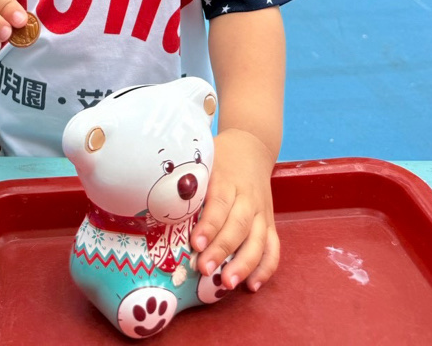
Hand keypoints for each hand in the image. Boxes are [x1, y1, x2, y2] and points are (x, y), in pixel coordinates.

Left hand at [191, 128, 278, 292]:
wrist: (251, 146)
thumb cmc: (219, 158)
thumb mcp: (203, 161)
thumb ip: (188, 182)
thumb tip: (158, 205)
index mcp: (227, 179)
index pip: (219, 204)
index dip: (209, 226)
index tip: (195, 244)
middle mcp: (247, 197)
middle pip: (238, 226)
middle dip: (222, 250)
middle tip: (204, 270)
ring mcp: (261, 211)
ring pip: (258, 240)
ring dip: (244, 264)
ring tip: (227, 284)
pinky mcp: (269, 222)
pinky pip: (273, 247)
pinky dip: (266, 268)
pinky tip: (251, 286)